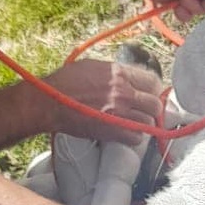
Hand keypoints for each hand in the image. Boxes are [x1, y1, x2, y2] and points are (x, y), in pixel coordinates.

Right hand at [43, 59, 163, 142]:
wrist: (49, 102)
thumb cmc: (65, 82)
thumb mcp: (92, 66)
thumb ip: (114, 72)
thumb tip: (127, 77)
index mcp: (119, 73)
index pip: (153, 81)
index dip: (153, 90)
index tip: (149, 94)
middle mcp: (123, 92)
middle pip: (155, 104)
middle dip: (151, 109)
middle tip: (144, 111)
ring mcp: (119, 112)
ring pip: (149, 122)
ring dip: (142, 124)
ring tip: (132, 123)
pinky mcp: (112, 131)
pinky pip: (136, 138)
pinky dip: (133, 138)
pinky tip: (124, 133)